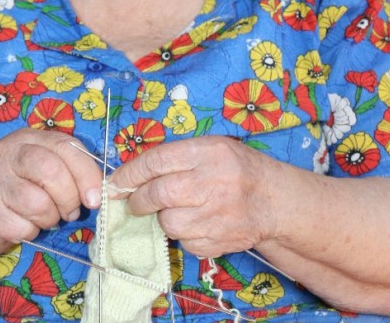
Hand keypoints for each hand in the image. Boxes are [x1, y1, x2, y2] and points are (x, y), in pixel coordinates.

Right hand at [0, 128, 102, 253]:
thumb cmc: (22, 185)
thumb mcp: (45, 166)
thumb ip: (70, 168)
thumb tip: (98, 192)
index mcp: (28, 138)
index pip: (65, 147)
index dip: (86, 174)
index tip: (96, 198)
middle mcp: (8, 153)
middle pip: (51, 171)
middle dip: (68, 198)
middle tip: (70, 211)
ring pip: (38, 203)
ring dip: (49, 218)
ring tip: (44, 216)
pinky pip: (23, 227)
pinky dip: (30, 232)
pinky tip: (23, 224)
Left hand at [107, 136, 280, 258]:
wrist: (274, 199)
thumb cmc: (234, 167)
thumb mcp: (209, 148)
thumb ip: (174, 157)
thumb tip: (130, 174)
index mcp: (207, 152)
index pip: (157, 161)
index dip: (129, 174)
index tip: (114, 183)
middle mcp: (213, 181)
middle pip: (159, 194)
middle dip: (138, 200)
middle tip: (133, 202)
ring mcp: (218, 214)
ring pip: (169, 223)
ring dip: (163, 219)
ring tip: (174, 210)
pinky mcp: (221, 241)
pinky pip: (186, 243)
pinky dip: (183, 236)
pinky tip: (195, 223)